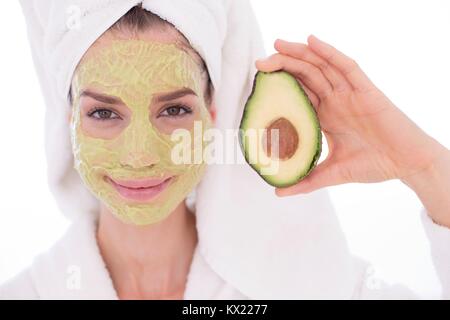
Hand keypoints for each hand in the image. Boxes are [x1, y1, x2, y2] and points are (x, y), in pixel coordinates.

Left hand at [256, 35, 446, 196]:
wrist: (407, 164)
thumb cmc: (374, 165)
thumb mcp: (332, 173)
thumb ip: (306, 181)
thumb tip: (278, 192)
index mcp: (325, 115)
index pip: (298, 94)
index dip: (279, 85)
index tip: (259, 83)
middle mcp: (335, 100)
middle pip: (305, 76)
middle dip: (283, 66)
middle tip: (260, 62)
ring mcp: (349, 94)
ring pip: (321, 67)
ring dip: (300, 54)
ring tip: (277, 44)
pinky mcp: (366, 90)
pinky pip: (346, 67)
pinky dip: (329, 53)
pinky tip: (312, 41)